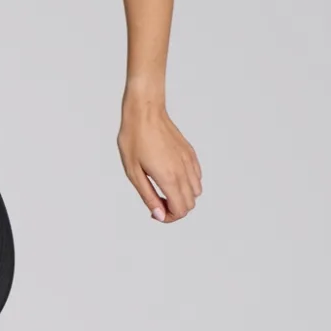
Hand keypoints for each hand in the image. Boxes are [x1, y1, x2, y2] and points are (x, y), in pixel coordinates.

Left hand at [117, 97, 201, 220]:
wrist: (145, 112)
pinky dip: (188, 183)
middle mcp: (183, 171)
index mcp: (169, 178)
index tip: (154, 212)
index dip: (168, 218)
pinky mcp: (190, 153)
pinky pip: (197, 176)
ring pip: (196, 191)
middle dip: (175, 209)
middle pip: (190, 204)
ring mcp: (189, 161)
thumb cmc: (134, 138)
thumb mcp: (133, 172)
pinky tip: (171, 176)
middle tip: (156, 201)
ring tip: (163, 189)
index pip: (180, 210)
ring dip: (182, 196)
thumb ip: (148, 195)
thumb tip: (158, 214)